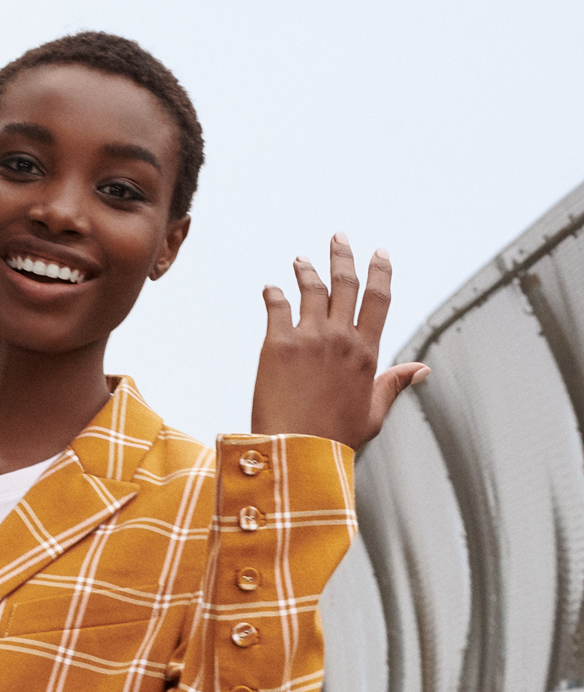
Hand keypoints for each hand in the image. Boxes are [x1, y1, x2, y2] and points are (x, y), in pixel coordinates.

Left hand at [250, 237, 427, 450]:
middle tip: (339, 237)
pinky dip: (273, 293)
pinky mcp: (277, 344)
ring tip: (300, 260)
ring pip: (311, 288)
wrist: (297, 454)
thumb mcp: (373, 414)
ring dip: (306, 270)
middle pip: (346, 283)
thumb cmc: (334, 441)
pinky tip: (270, 288)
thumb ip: (393, 385)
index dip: (380, 271)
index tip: (380, 253)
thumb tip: (421, 370)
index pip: (379, 299)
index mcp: (366, 353)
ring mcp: (309, 337)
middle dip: (343, 256)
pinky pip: (276, 306)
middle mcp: (341, 338)